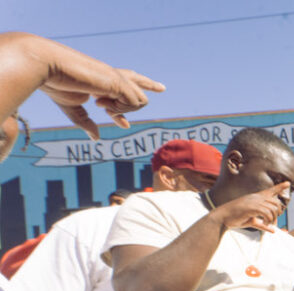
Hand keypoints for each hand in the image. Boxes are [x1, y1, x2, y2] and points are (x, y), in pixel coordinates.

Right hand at [29, 35, 164, 138]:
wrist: (47, 66)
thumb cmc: (55, 83)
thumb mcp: (73, 108)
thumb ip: (86, 122)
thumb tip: (96, 137)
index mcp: (99, 79)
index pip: (119, 92)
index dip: (121, 113)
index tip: (124, 126)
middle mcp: (111, 76)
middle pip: (135, 79)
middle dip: (149, 84)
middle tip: (162, 88)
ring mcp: (117, 78)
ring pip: (140, 100)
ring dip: (123, 110)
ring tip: (99, 103)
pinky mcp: (119, 82)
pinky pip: (135, 102)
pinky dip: (121, 109)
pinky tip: (101, 102)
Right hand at [211, 182, 289, 232]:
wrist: (222, 217)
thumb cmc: (235, 218)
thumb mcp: (252, 221)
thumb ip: (263, 225)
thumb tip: (274, 231)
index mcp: (255, 198)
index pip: (270, 190)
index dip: (279, 187)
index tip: (288, 183)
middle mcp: (256, 198)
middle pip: (276, 203)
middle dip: (277, 214)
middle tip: (272, 224)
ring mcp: (254, 201)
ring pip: (273, 209)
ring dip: (273, 219)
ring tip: (267, 225)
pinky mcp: (251, 207)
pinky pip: (267, 213)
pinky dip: (268, 221)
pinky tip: (265, 224)